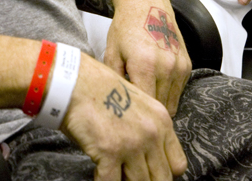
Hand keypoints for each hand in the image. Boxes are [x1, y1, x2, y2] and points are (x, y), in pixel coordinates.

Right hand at [62, 52, 186, 180]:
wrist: (73, 79)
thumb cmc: (97, 88)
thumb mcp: (135, 102)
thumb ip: (147, 127)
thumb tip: (148, 157)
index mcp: (161, 120)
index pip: (177, 164)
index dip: (162, 172)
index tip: (149, 171)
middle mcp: (151, 133)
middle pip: (162, 179)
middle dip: (145, 180)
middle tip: (129, 173)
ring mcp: (132, 144)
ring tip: (114, 171)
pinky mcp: (110, 152)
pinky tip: (98, 172)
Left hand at [104, 0, 190, 116]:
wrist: (146, 3)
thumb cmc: (125, 26)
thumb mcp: (111, 53)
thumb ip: (116, 83)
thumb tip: (116, 107)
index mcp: (145, 65)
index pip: (146, 108)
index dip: (136, 117)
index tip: (127, 118)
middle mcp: (166, 68)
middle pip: (160, 110)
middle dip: (148, 114)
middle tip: (134, 112)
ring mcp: (179, 67)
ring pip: (172, 105)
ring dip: (159, 105)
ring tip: (143, 98)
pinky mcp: (187, 65)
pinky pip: (178, 92)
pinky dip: (167, 93)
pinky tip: (153, 84)